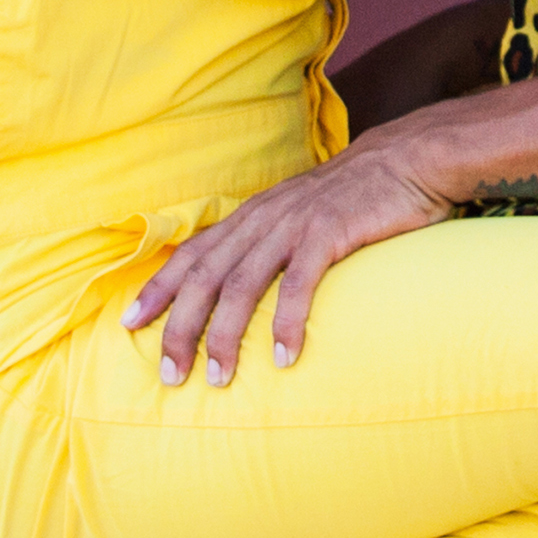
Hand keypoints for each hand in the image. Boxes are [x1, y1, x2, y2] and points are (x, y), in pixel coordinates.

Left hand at [122, 142, 454, 380]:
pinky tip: (283, 357)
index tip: (129, 324)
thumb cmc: (357, 197)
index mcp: (251, 216)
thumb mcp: (300, 213)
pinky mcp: (328, 234)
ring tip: (218, 378)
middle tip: (170, 374)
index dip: (158, 288)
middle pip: (205, 278)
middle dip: (181, 328)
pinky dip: (286, 322)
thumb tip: (249, 280)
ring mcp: (292, 225)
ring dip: (225, 336)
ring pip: (241, 286)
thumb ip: (272, 240)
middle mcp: (262, 219)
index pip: (191, 254)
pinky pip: (298, 284)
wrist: (408, 159)